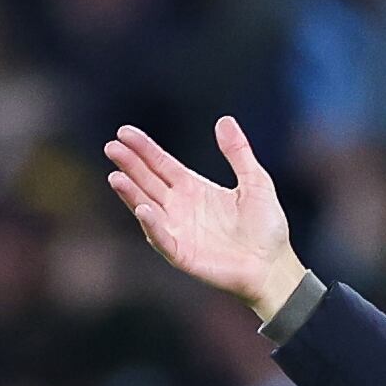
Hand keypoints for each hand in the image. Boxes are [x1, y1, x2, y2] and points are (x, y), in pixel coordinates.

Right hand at [105, 117, 309, 322]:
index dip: (144, 149)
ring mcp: (178, 231)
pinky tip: (142, 208)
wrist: (273, 265)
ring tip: (116, 177)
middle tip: (111, 147)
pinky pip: (162, 239)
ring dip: (130, 193)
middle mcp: (180, 208)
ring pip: (147, 208)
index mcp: (193, 188)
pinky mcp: (182, 255)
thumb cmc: (266, 227)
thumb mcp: (256, 181)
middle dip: (129, 165)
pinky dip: (151, 225)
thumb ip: (238, 152)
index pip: (161, 164)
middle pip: (148, 182)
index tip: (124, 132)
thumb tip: (224, 120)